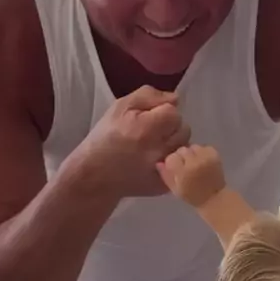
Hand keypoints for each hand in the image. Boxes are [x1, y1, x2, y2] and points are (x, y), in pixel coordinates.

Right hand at [75, 85, 190, 196]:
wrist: (95, 175)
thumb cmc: (105, 137)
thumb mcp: (120, 107)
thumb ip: (149, 96)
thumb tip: (175, 98)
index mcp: (147, 128)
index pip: (174, 112)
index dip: (163, 112)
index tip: (149, 119)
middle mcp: (159, 150)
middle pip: (184, 129)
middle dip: (171, 128)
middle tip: (152, 133)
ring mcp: (164, 169)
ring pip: (184, 148)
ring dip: (173, 144)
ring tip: (155, 147)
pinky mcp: (165, 184)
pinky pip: (180, 166)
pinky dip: (172, 161)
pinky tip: (156, 161)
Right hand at [157, 144, 225, 207]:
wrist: (214, 197)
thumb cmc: (192, 195)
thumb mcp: (175, 189)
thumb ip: (166, 175)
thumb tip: (158, 163)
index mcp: (183, 172)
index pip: (171, 157)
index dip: (172, 162)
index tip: (175, 168)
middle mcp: (195, 163)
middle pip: (182, 150)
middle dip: (181, 156)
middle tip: (185, 165)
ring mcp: (206, 158)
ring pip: (193, 146)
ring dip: (192, 153)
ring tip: (194, 163)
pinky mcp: (215, 155)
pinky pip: (204, 147)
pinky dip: (202, 152)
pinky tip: (203, 161)